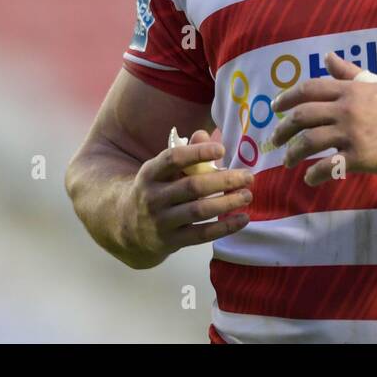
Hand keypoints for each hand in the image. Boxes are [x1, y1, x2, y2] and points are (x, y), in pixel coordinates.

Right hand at [119, 128, 253, 264]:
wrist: (127, 228)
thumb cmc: (155, 191)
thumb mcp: (161, 171)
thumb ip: (185, 152)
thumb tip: (204, 134)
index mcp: (150, 173)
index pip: (172, 159)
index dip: (197, 153)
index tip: (222, 149)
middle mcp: (153, 197)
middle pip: (192, 187)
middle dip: (223, 180)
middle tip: (248, 176)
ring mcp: (161, 221)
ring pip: (199, 211)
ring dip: (227, 203)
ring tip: (247, 195)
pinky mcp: (172, 241)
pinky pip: (202, 235)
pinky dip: (225, 227)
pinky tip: (243, 219)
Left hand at [269, 52, 376, 186]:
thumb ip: (350, 72)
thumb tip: (329, 56)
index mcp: (350, 90)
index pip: (308, 89)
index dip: (287, 98)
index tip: (275, 108)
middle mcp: (346, 110)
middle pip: (302, 116)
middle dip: (283, 129)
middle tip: (275, 140)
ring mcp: (352, 134)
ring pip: (309, 142)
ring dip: (292, 153)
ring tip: (287, 161)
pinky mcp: (360, 158)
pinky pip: (328, 167)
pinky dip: (314, 175)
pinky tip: (310, 179)